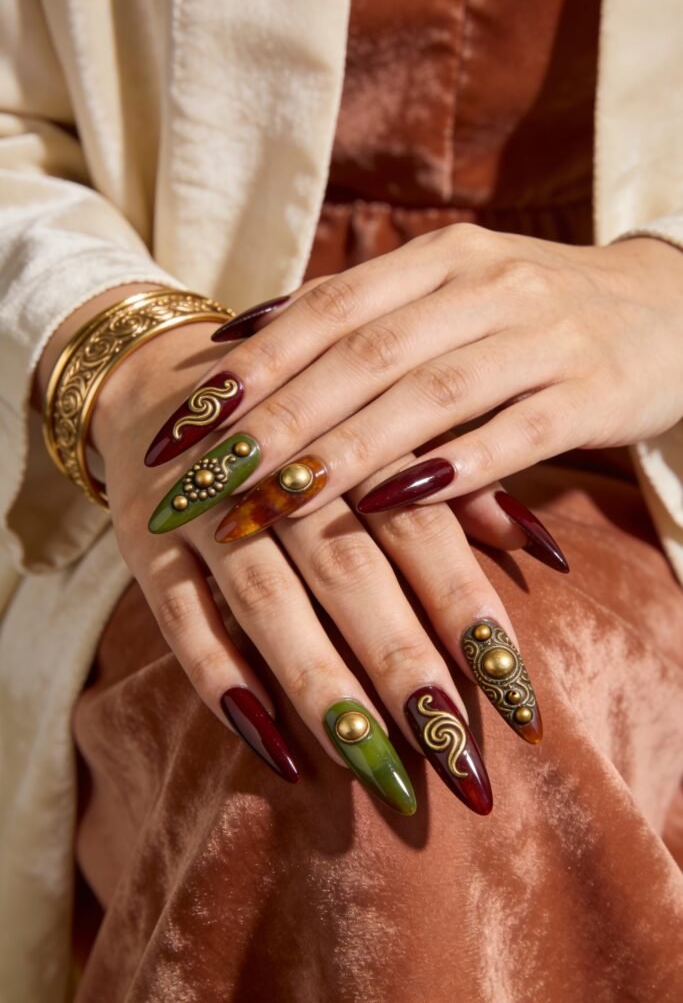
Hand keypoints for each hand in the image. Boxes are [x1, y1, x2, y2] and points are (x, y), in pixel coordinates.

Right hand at [88, 320, 555, 815]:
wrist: (157, 377)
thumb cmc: (299, 419)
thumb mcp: (378, 427)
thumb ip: (457, 484)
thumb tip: (542, 546)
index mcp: (349, 434)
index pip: (420, 528)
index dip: (466, 612)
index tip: (516, 700)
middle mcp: (275, 470)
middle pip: (347, 570)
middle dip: (402, 663)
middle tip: (455, 755)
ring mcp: (202, 508)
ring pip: (265, 602)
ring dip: (322, 686)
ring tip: (378, 768)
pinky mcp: (143, 544)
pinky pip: (179, 619)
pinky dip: (223, 682)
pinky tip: (276, 750)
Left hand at [152, 228, 682, 534]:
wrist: (669, 305)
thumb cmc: (532, 312)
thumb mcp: (448, 291)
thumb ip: (358, 312)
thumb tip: (243, 336)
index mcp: (439, 258)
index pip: (328, 310)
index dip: (253, 367)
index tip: (185, 422)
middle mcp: (485, 286)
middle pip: (364, 355)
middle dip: (278, 419)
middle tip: (209, 477)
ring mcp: (543, 336)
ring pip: (429, 394)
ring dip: (349, 449)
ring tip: (280, 497)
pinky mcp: (592, 392)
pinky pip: (515, 432)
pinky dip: (454, 467)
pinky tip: (396, 501)